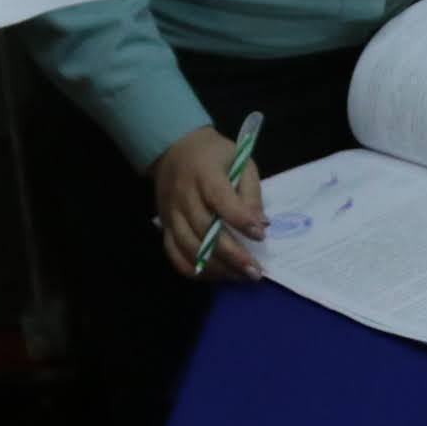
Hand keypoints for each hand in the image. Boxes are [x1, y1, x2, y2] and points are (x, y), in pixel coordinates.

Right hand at [152, 126, 265, 283]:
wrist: (175, 149)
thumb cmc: (215, 156)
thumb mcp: (240, 161)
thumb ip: (251, 192)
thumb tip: (262, 225)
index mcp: (205, 173)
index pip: (221, 200)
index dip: (240, 220)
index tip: (261, 236)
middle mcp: (184, 196)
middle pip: (204, 231)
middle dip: (232, 255)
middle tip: (255, 271)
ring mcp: (171, 214)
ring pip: (189, 248)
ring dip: (217, 268)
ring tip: (240, 276)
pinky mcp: (164, 227)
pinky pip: (175, 255)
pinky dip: (196, 270)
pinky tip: (218, 274)